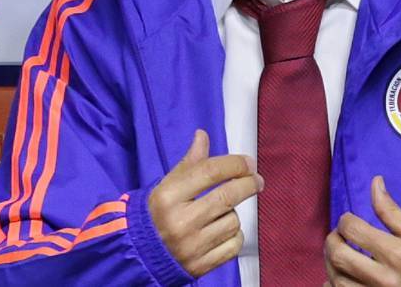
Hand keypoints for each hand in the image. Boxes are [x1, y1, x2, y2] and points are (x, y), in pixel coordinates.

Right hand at [148, 129, 262, 276]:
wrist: (143, 254)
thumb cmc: (159, 213)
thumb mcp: (168, 185)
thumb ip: (190, 163)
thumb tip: (203, 135)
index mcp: (168, 197)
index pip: (210, 172)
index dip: (234, 164)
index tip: (248, 163)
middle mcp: (180, 222)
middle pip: (227, 196)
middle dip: (248, 184)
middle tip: (256, 180)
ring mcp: (192, 246)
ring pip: (233, 221)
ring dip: (233, 213)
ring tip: (221, 213)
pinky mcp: (202, 266)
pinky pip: (234, 244)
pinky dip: (234, 235)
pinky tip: (223, 231)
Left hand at [323, 175, 400, 286]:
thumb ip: (391, 210)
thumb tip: (375, 182)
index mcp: (395, 253)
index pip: (353, 231)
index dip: (345, 220)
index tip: (349, 220)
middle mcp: (383, 277)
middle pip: (339, 256)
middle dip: (332, 241)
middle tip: (338, 236)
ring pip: (336, 279)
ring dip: (331, 263)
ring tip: (339, 254)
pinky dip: (333, 285)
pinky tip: (341, 275)